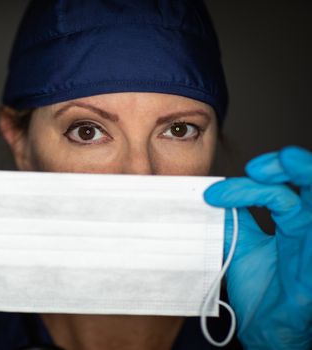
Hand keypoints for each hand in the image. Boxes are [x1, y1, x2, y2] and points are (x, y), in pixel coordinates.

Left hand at [204, 146, 311, 348]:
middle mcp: (307, 225)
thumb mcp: (240, 243)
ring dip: (302, 175)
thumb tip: (211, 193)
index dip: (250, 183)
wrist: (266, 324)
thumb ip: (233, 217)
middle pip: (311, 182)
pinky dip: (303, 216)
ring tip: (275, 165)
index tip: (213, 194)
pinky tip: (285, 204)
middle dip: (288, 165)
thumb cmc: (261, 286)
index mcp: (291, 219)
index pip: (278, 187)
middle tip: (256, 167)